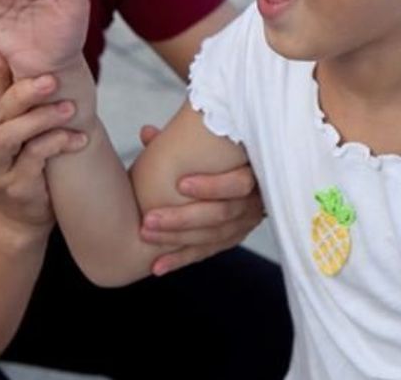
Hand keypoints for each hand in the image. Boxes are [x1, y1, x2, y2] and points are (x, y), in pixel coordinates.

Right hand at [0, 50, 88, 232]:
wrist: (21, 217)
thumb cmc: (22, 161)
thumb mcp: (13, 126)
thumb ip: (7, 92)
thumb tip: (3, 46)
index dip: (8, 69)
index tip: (30, 49)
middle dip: (26, 92)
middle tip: (52, 78)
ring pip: (9, 135)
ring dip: (41, 118)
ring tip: (70, 108)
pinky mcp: (12, 187)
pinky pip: (34, 159)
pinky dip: (57, 143)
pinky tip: (79, 138)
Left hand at [135, 125, 266, 275]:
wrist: (241, 169)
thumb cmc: (220, 150)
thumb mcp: (204, 142)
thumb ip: (176, 140)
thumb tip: (147, 133)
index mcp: (254, 172)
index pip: (239, 184)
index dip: (212, 186)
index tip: (180, 184)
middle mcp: (253, 202)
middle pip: (221, 215)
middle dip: (182, 219)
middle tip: (149, 219)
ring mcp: (243, 223)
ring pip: (211, 237)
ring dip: (176, 239)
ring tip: (147, 236)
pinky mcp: (231, 238)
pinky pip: (205, 251)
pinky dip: (180, 259)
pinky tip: (157, 266)